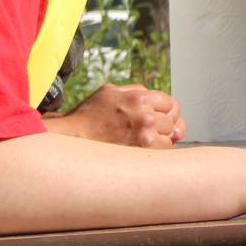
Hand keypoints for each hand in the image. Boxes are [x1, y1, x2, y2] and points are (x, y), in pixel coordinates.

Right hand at [42, 83, 186, 147]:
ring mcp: (145, 138)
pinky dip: (156, 151)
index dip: (166, 109)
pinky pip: (162, 153)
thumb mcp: (111, 91)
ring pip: (169, 138)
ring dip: (161, 139)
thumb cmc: (91, 114)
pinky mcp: (141, 155)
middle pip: (172, 120)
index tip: (159, 115)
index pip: (170, 103)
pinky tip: (141, 149)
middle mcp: (145, 117)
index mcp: (140, 98)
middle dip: (162, 124)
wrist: (73, 139)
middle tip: (146, 128)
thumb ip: (137, 90)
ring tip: (142, 139)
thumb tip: (157, 99)